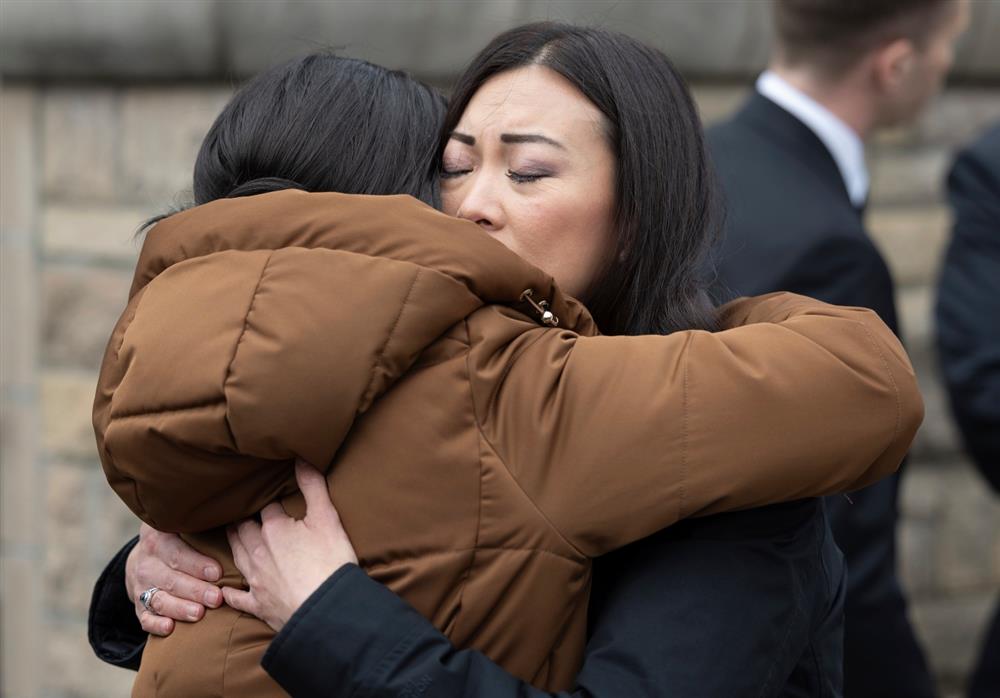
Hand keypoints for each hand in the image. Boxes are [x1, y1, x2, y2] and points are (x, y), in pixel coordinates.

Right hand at [125, 523, 223, 635]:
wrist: (146, 557)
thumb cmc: (179, 541)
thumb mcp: (184, 529)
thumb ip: (204, 529)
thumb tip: (240, 525)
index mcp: (158, 538)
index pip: (177, 552)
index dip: (197, 564)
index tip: (217, 573)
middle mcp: (147, 562)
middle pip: (171, 579)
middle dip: (195, 590)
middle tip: (216, 598)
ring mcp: (140, 585)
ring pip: (159, 599)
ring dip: (179, 608)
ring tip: (198, 614)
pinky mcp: (138, 606)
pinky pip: (144, 618)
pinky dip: (155, 624)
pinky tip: (170, 628)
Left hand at [223, 460, 357, 631]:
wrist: (326, 610)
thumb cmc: (330, 562)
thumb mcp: (327, 518)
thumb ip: (313, 486)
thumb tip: (300, 456)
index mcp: (274, 529)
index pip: (266, 508)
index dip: (269, 501)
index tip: (268, 496)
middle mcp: (258, 552)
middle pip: (243, 530)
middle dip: (242, 519)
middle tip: (241, 512)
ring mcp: (256, 580)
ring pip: (236, 557)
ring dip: (233, 545)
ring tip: (232, 535)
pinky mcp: (258, 605)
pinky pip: (238, 598)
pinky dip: (230, 593)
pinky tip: (225, 591)